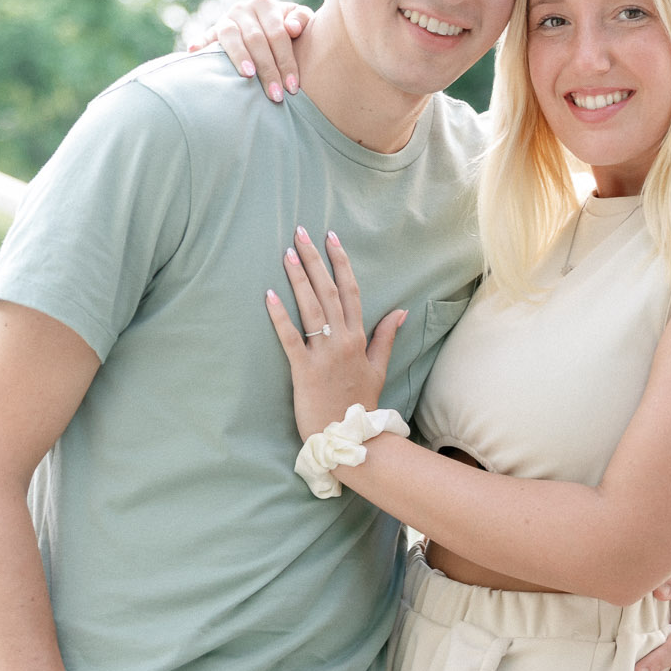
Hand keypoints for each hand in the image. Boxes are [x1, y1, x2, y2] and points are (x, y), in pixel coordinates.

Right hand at [188, 0, 313, 101]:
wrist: (265, 25)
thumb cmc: (288, 29)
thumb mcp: (299, 20)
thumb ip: (301, 19)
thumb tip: (292, 28)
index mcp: (265, 4)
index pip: (278, 34)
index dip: (286, 61)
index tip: (292, 87)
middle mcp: (243, 8)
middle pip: (256, 39)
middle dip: (267, 69)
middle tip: (275, 95)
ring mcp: (225, 19)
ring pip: (230, 36)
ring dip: (239, 56)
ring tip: (248, 75)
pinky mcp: (212, 32)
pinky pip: (205, 38)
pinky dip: (200, 44)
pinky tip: (194, 52)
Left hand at [266, 227, 407, 440]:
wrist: (350, 437)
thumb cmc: (361, 403)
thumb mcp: (379, 368)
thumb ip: (386, 337)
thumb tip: (402, 310)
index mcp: (359, 337)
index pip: (350, 291)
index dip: (340, 262)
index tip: (331, 238)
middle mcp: (342, 340)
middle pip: (328, 291)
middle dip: (313, 260)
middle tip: (300, 233)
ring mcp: (323, 354)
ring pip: (310, 308)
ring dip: (298, 278)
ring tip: (286, 253)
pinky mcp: (303, 370)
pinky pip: (290, 338)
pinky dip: (279, 316)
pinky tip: (269, 295)